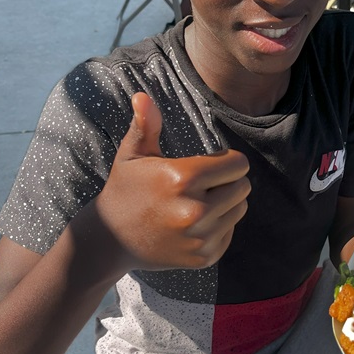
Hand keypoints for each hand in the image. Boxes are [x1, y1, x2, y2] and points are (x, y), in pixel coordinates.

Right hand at [92, 92, 250, 272]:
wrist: (110, 240)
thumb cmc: (125, 189)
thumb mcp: (132, 155)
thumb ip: (145, 125)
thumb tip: (142, 96)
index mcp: (182, 179)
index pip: (238, 164)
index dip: (226, 160)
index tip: (210, 163)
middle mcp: (195, 211)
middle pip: (243, 187)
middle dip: (228, 181)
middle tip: (204, 184)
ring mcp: (200, 238)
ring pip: (239, 210)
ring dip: (226, 203)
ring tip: (199, 201)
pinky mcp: (204, 257)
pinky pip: (230, 233)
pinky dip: (219, 227)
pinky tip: (193, 224)